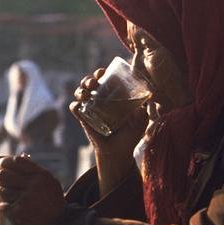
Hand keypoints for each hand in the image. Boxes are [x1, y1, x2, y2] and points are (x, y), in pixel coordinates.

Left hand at [0, 156, 65, 224]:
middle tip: (3, 181)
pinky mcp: (19, 213)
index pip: (16, 162)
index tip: (0, 165)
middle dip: (1, 178)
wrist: (61, 223)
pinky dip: (5, 207)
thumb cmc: (54, 200)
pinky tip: (11, 208)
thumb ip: (35, 170)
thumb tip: (18, 157)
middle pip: (4, 175)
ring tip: (12, 197)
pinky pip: (3, 206)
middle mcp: (33, 185)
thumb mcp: (50, 181)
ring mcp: (25, 200)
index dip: (4, 162)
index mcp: (41, 175)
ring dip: (5, 194)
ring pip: (2, 191)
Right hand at [69, 68, 147, 192]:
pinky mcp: (83, 119)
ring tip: (86, 93)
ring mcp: (90, 109)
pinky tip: (79, 105)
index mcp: (112, 95)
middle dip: (89, 79)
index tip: (103, 72)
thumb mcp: (141, 120)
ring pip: (80, 92)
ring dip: (81, 89)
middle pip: (89, 83)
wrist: (120, 152)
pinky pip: (75, 108)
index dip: (101, 72)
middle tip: (95, 82)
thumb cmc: (130, 134)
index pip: (104, 79)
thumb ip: (144, 110)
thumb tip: (148, 100)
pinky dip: (75, 105)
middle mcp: (99, 100)